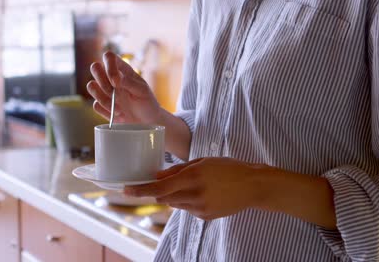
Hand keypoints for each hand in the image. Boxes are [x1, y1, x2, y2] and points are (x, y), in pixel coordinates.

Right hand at [87, 51, 161, 123]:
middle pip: (94, 68)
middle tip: (116, 94)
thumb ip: (129, 82)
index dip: (109, 66)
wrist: (147, 121)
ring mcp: (105, 92)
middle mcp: (111, 78)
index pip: (109, 57)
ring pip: (91, 86)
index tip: (116, 82)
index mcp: (122, 70)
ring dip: (103, 99)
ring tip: (119, 109)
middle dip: (103, 82)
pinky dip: (106, 111)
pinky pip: (95, 105)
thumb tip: (114, 78)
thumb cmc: (147, 102)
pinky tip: (118, 115)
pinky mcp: (102, 106)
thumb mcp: (142, 91)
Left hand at [124, 157, 268, 219]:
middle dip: (160, 189)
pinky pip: (187, 209)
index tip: (125, 190)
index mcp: (193, 177)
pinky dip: (188, 201)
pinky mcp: (205, 217)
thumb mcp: (202, 161)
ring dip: (175, 195)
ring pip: (175, 204)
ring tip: (194, 184)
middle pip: (164, 196)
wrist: (253, 186)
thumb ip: (177, 170)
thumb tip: (157, 175)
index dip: (141, 189)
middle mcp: (195, 195)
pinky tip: (204, 193)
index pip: (160, 186)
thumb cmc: (228, 168)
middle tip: (166, 180)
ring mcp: (200, 208)